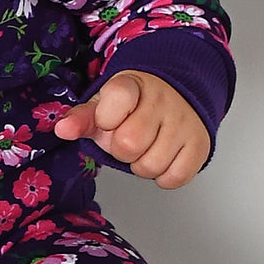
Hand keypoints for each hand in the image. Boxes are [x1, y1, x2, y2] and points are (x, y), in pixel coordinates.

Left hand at [52, 70, 210, 188]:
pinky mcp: (200, 145)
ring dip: (141, 165)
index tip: (110, 118)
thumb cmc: (134, 106)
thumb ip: (82, 117)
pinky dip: (164, 176)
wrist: (178, 96)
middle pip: (128, 144)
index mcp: (133, 85)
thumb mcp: (104, 105)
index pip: (116, 99)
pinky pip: (174, 178)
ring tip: (146, 147)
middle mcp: (162, 100)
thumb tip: (62, 130)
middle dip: (121, 150)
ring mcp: (184, 122)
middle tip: (128, 139)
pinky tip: (163, 157)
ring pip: (150, 166)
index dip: (106, 118)